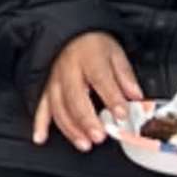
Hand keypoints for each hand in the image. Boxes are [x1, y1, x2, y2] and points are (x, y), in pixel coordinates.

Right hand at [31, 30, 143, 150]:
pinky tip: (41, 137)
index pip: (101, 79)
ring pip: (58, 106)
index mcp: (89, 58)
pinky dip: (39, 124)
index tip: (122, 114)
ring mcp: (55, 80)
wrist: (69, 32)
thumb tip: (136, 96)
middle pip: (75, 97)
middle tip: (99, 136)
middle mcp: (69, 69)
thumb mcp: (115, 53)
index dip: (112, 98)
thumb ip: (125, 76)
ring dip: (70, 128)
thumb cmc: (93, 44)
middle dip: (87, 120)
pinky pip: (41, 107)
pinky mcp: (46, 88)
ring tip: (84, 143)